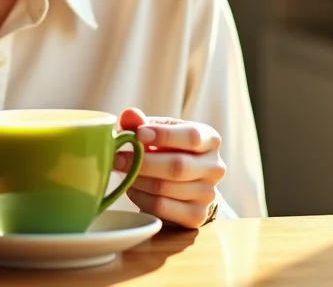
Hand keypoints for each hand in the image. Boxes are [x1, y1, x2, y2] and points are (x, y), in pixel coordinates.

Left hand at [115, 108, 224, 228]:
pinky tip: (132, 189)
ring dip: (137, 180)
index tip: (138, 134)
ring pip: (166, 188)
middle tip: (117, 158)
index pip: (192, 136)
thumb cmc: (169, 150)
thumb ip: (142, 123)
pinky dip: (140, 198)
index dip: (164, 135)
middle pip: (178, 166)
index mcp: (210, 140)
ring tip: (123, 173)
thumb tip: (129, 115)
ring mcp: (208, 194)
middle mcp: (215, 167)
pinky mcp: (196, 216)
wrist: (185, 184)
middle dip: (142, 162)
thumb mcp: (159, 132)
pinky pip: (161, 207)